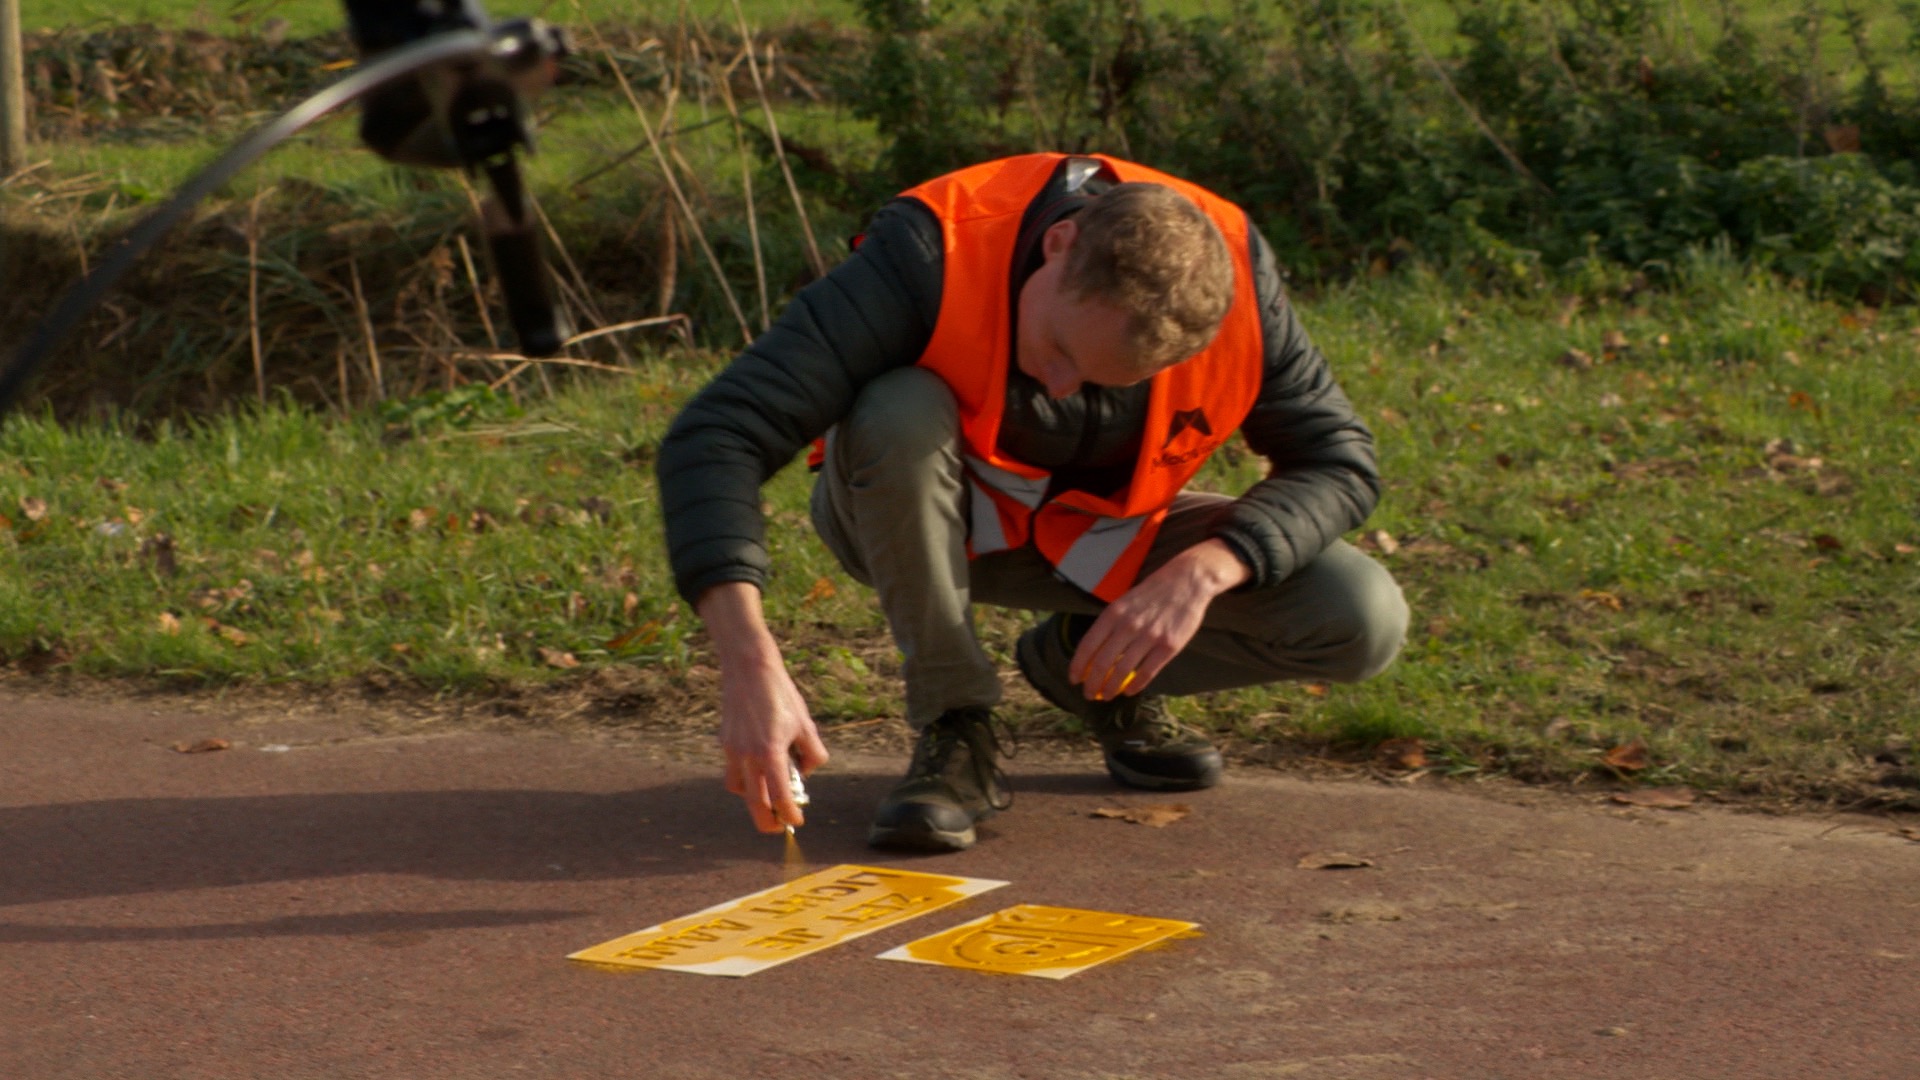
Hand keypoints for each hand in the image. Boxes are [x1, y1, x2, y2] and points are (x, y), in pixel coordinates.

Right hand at [717, 655, 828, 833]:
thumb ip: (812, 753)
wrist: (749, 667)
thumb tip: (805, 773)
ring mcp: (733, 749)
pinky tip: (758, 771)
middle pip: (755, 804)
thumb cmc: (781, 694)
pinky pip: (733, 770)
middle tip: (780, 826)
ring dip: (753, 800)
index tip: (797, 820)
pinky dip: (745, 779)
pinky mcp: (725, 741)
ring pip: (739, 789)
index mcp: (771, 752)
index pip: (780, 797)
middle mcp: (748, 755)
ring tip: (769, 796)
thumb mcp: (806, 724)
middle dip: (768, 822)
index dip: (790, 814)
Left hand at [1070, 538, 1249, 701]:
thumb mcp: (1124, 602)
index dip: (1077, 666)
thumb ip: (1109, 625)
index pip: (1088, 646)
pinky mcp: (1168, 646)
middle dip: (1092, 683)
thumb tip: (1093, 654)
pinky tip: (1129, 692)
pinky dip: (1135, 686)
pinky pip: (1147, 673)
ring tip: (1106, 696)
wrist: (1186, 581)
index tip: (1074, 679)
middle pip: (1102, 663)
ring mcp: (1149, 636)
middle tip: (1089, 694)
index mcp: (1113, 613)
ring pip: (1123, 671)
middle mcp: (1128, 625)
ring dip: (1111, 688)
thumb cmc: (1151, 594)